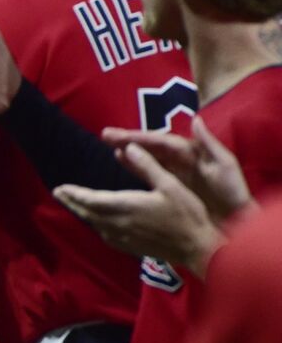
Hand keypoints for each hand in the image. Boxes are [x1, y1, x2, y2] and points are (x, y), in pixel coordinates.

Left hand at [53, 142, 224, 276]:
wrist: (198, 248)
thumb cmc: (187, 214)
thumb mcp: (170, 185)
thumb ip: (147, 167)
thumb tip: (128, 148)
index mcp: (126, 207)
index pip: (91, 200)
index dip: (74, 194)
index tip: (60, 188)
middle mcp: (118, 224)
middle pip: (87, 213)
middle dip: (71, 202)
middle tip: (58, 193)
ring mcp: (123, 238)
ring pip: (95, 224)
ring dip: (82, 213)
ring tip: (74, 204)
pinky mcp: (129, 247)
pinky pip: (105, 234)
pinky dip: (96, 224)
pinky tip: (97, 221)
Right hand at [102, 116, 252, 221]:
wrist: (237, 223)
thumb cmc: (232, 194)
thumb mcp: (225, 166)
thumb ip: (209, 144)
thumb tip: (196, 119)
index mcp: (192, 153)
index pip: (161, 140)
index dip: (140, 136)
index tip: (119, 133)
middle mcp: (181, 160)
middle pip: (151, 147)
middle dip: (128, 140)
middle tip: (104, 135)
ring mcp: (176, 174)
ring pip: (148, 159)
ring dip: (129, 152)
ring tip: (110, 148)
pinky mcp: (172, 189)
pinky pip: (150, 175)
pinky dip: (135, 168)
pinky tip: (123, 162)